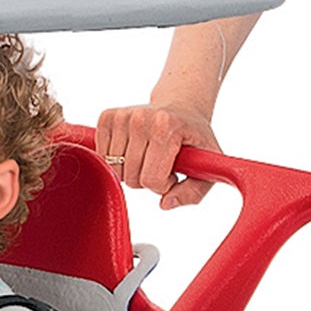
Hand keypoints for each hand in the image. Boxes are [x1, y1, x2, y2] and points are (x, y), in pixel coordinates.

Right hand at [95, 100, 219, 208]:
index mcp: (166, 127)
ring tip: (148, 156)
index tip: (173, 173)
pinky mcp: (107, 117)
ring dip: (131, 171)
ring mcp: (122, 116)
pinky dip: (116, 160)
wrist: (181, 106)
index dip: (164, 186)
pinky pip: (102, 156)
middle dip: (147, 179)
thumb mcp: (208, 165)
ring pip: (114, 170)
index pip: (151, 180)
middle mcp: (141, 118)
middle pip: (131, 178)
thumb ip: (193, 192)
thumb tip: (165, 203)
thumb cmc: (194, 138)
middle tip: (160, 163)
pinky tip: (133, 150)